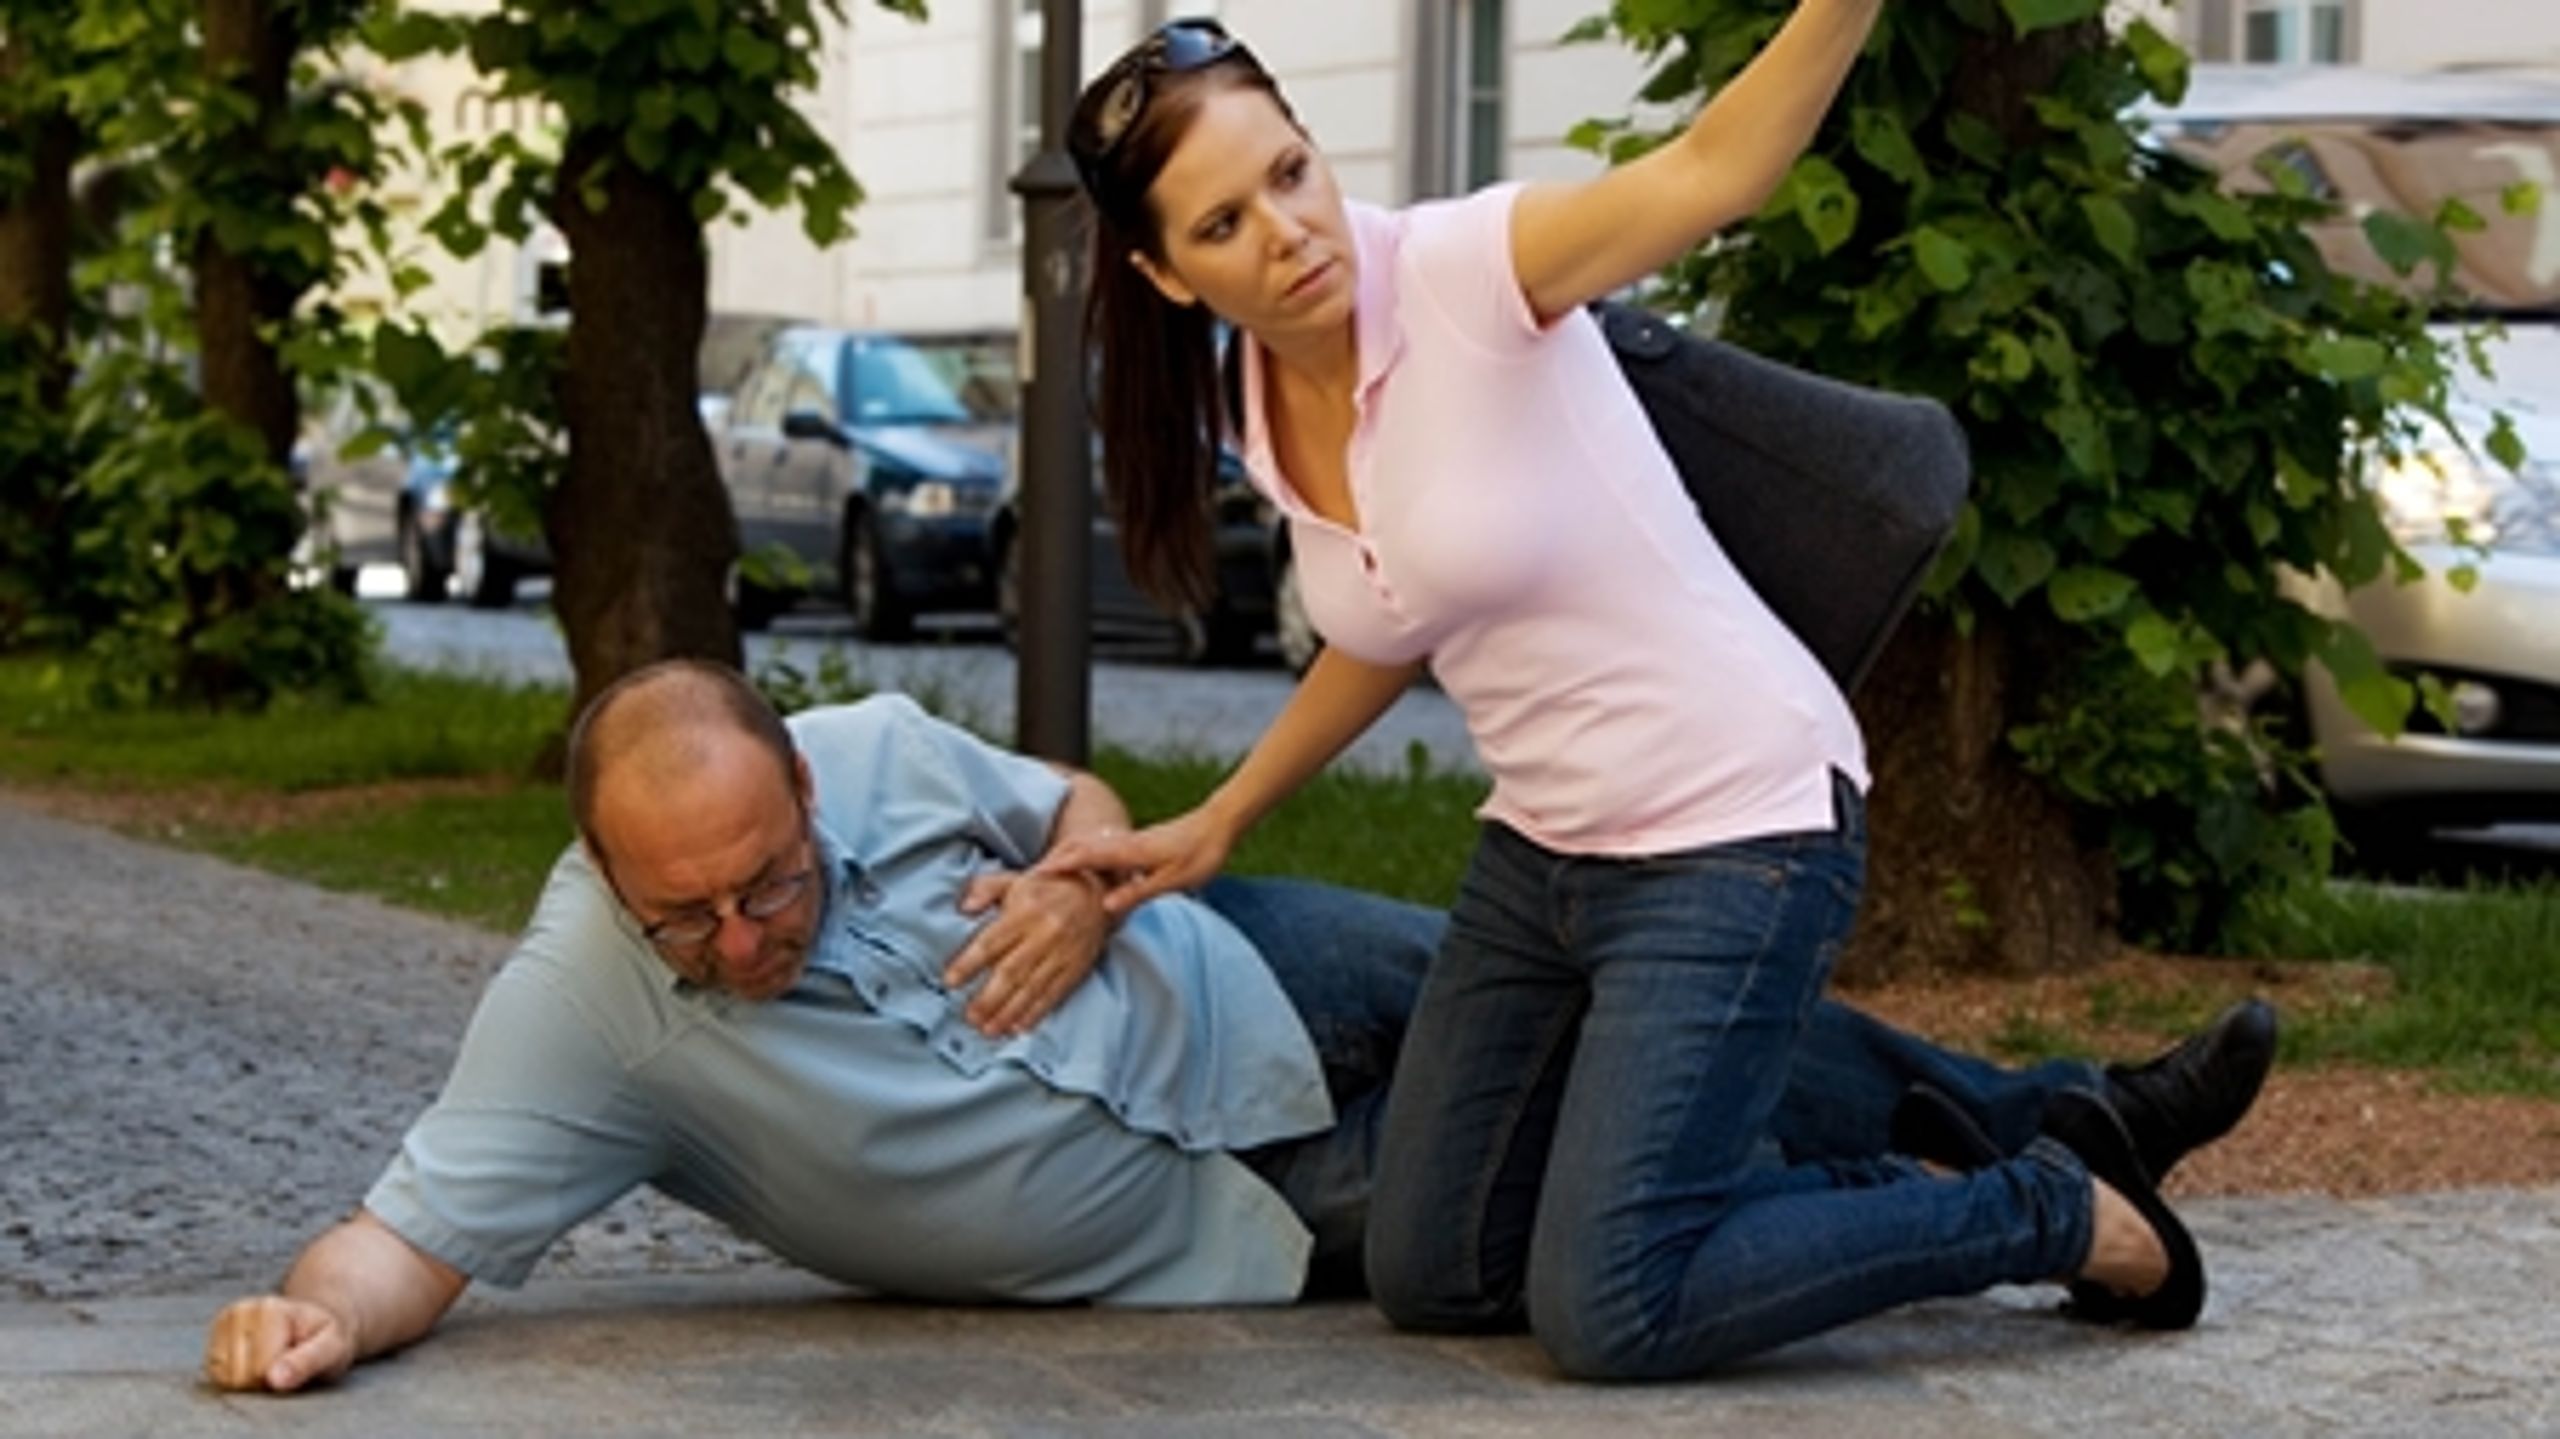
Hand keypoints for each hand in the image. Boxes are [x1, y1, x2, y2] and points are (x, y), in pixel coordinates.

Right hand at [203, 1295, 354, 1392]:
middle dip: (263, 1380)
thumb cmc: (326, 1339)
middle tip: (286, 1362)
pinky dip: (235, 1377)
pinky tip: (255, 1361)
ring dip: (249, 1380)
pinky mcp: (214, 1334)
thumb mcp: (332, 1349)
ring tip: (272, 1360)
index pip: (260, 1371)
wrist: (312, 1323)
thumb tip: (274, 1380)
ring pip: (224, 1379)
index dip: (281, 1378)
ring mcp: (224, 1321)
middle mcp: (241, 1310)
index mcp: (271, 1310)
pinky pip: (216, 1376)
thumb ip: (306, 1362)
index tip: (297, 1361)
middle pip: (238, 1377)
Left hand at [945, 869, 1113, 1035]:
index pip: (991, 942)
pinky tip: (1019, 1027)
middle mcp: (1043, 935)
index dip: (969, 964)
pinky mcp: (1075, 968)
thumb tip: (964, 906)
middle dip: (988, 999)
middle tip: (970, 1018)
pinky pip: (1054, 994)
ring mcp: (1061, 954)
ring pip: (1031, 988)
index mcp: (1024, 912)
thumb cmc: (1049, 888)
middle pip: (1011, 972)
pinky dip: (1036, 1013)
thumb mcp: (1015, 880)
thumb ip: (986, 889)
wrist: (1098, 893)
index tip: (950, 982)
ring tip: (989, 1030)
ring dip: (1008, 1012)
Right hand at [1032, 806, 1234, 916]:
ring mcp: (1127, 839)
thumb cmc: (1199, 855)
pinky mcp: (1134, 841)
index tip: (1030, 880)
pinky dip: (1080, 851)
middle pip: (1076, 846)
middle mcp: (1122, 842)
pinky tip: (1079, 860)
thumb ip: (1137, 893)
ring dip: (1063, 854)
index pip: (1081, 857)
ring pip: (1086, 842)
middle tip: (1025, 879)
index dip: (1055, 868)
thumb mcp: (1171, 881)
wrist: (1218, 826)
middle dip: (1050, 860)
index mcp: (1128, 852)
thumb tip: (1104, 908)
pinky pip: (1098, 844)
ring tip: (1044, 871)